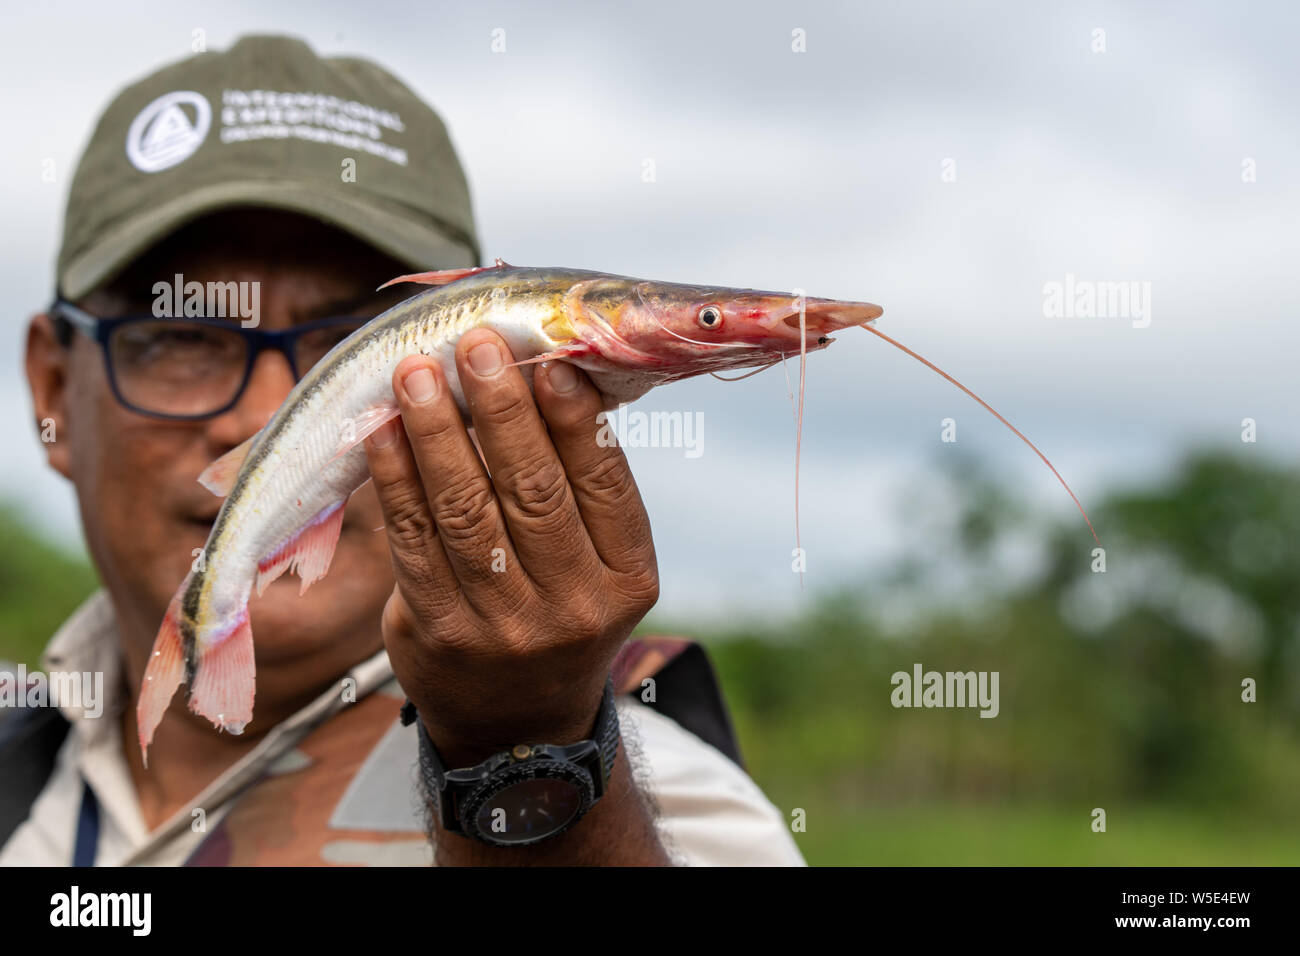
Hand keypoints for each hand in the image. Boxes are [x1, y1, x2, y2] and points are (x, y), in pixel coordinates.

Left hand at [363, 328, 659, 768]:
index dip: (575, 419)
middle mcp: (575, 606)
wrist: (517, 724)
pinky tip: (383, 433)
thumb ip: (576, 488)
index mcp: (628, 578)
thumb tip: (537, 376)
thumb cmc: (559, 612)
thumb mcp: (598, 565)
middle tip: (473, 346)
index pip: (604, 484)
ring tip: (415, 375)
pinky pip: (413, 542)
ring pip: (466, 511)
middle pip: (533, 491)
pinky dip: (394, 479)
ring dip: (435, 434)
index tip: (549, 362)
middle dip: (499, 409)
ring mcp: (505, 627)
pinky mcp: (439, 634)